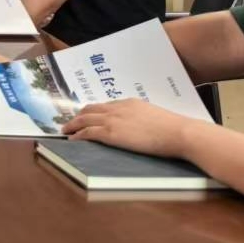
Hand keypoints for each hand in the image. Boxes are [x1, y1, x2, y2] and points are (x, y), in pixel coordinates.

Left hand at [62, 99, 196, 158]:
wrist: (178, 133)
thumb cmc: (173, 129)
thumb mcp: (155, 117)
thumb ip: (143, 118)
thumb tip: (142, 127)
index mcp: (129, 103)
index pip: (106, 105)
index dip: (94, 111)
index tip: (88, 115)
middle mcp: (118, 108)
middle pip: (90, 109)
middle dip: (79, 115)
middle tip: (71, 121)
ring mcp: (113, 120)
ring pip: (85, 119)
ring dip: (73, 124)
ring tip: (65, 130)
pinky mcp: (111, 133)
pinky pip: (88, 132)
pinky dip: (77, 135)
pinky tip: (72, 139)